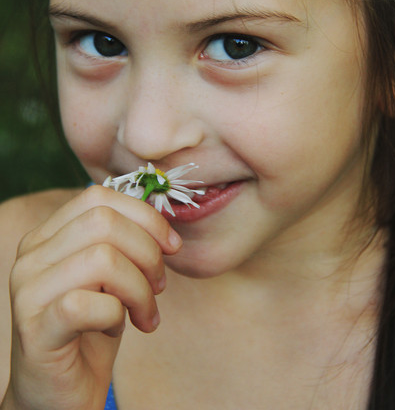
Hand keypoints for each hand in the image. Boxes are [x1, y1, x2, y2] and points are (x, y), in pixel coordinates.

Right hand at [4, 185, 181, 409]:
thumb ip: (124, 243)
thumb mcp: (111, 277)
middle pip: (104, 222)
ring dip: (140, 290)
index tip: (172, 246)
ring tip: (145, 314)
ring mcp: (28, 291)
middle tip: (159, 286)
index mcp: (48, 235)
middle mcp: (31, 256)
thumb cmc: (92, 328)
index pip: (98, 197)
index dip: (144, 216)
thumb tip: (161, 223)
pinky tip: (117, 330)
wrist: (60, 393)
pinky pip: (90, 304)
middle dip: (147, 252)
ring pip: (103, 259)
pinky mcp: (35, 329)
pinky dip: (117, 316)